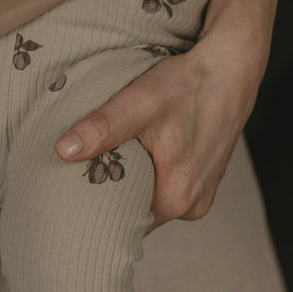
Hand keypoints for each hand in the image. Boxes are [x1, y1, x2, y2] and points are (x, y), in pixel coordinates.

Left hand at [54, 26, 258, 224]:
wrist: (229, 69)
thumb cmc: (187, 85)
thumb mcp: (139, 102)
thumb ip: (103, 127)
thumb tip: (63, 150)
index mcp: (176, 198)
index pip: (122, 222)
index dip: (96, 206)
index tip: (72, 190)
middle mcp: (192, 206)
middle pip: (136, 213)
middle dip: (112, 194)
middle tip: (85, 168)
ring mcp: (201, 195)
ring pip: (152, 199)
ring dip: (133, 182)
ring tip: (113, 156)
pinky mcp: (204, 180)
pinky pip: (168, 188)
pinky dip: (152, 174)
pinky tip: (142, 151)